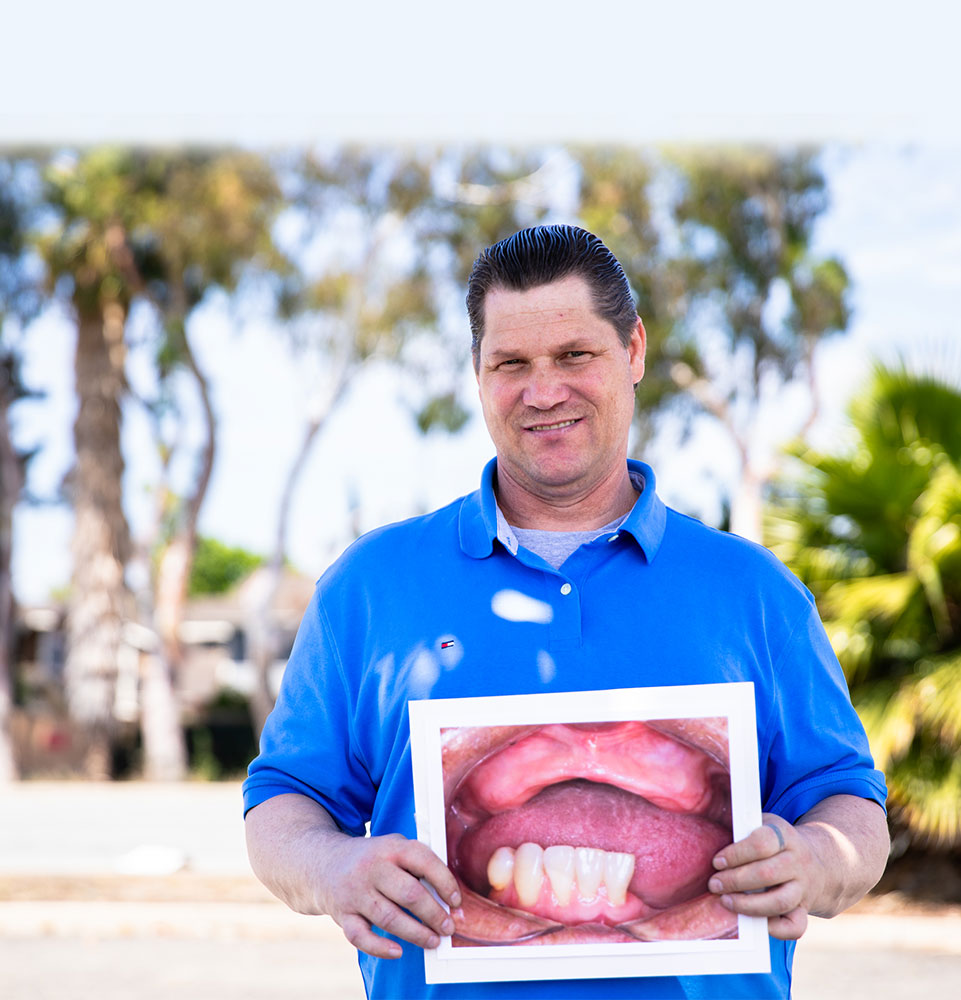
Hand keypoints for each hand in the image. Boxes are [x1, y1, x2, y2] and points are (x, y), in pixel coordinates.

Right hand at [317, 832, 462, 959]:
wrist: (324, 863)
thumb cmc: (372, 858)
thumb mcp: (393, 846)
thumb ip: (417, 863)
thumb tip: (447, 895)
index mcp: (390, 847)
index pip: (424, 862)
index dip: (445, 882)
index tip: (457, 901)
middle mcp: (372, 867)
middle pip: (409, 894)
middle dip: (434, 914)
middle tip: (449, 928)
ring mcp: (355, 891)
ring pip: (389, 918)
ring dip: (416, 933)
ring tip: (433, 941)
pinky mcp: (342, 913)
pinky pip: (360, 936)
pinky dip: (380, 947)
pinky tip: (398, 951)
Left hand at [707, 813, 821, 939]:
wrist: (819, 861)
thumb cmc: (774, 841)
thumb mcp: (761, 823)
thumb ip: (739, 825)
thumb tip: (709, 827)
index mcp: (784, 835)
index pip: (762, 842)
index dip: (737, 853)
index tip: (717, 861)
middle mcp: (797, 861)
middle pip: (768, 873)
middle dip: (735, 881)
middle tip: (714, 884)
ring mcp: (804, 887)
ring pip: (780, 901)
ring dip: (749, 905)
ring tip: (725, 902)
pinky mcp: (805, 909)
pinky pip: (795, 926)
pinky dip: (774, 929)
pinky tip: (753, 924)